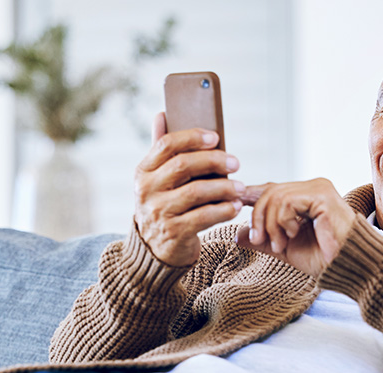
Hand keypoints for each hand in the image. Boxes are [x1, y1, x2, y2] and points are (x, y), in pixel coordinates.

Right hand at [134, 112, 244, 265]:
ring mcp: (159, 213)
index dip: (192, 137)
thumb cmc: (163, 205)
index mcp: (143, 171)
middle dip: (214, 161)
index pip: (166, 145)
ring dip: (223, 187)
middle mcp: (147, 191)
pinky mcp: (174, 233)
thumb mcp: (157, 179)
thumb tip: (162, 114)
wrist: (154, 249)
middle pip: (183, 165)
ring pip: (196, 192)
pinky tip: (234, 207)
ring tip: (240, 187)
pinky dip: (223, 210)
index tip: (216, 137)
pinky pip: (203, 217)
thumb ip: (161, 149)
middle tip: (236, 162)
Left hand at [236, 178, 354, 279]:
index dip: (251, 194)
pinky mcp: (322, 196)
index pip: (272, 189)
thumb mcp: (285, 248)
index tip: (234, 202)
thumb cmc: (323, 258)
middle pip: (270, 191)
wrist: (347, 267)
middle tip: (260, 241)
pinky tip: (294, 234)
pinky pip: (288, 202)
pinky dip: (283, 221)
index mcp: (305, 196)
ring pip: (276, 197)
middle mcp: (312, 187)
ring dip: (271, 225)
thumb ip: (263, 239)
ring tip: (280, 244)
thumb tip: (237, 234)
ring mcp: (318, 189)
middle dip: (259, 218)